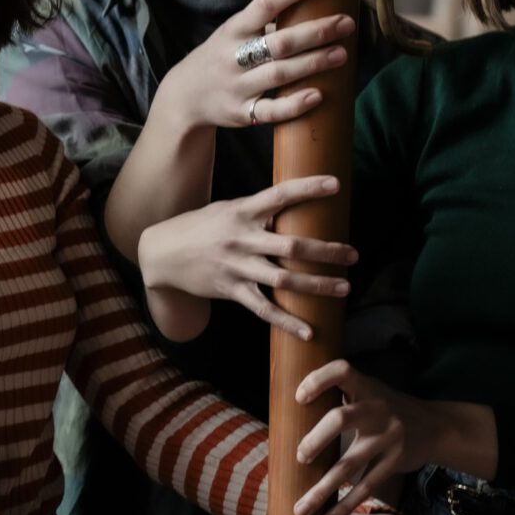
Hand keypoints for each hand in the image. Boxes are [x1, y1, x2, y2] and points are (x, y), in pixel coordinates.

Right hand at [139, 177, 356, 340]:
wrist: (162, 254)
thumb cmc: (200, 226)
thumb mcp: (227, 210)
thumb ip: (258, 211)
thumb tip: (294, 207)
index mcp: (241, 211)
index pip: (280, 196)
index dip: (308, 188)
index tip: (336, 184)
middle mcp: (241, 239)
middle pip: (291, 246)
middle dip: (326, 252)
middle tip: (353, 255)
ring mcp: (236, 267)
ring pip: (283, 280)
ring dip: (317, 285)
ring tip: (344, 287)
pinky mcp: (231, 291)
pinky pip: (263, 309)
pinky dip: (287, 322)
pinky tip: (309, 331)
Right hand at [156, 0, 353, 132]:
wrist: (184, 96)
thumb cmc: (223, 56)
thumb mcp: (235, 32)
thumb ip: (267, 21)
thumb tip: (316, 1)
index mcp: (233, 30)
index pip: (264, 4)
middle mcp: (233, 57)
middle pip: (279, 42)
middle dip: (315, 32)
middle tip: (347, 23)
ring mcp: (236, 87)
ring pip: (279, 74)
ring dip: (313, 64)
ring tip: (342, 54)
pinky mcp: (241, 113)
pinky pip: (270, 111)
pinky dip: (295, 104)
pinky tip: (318, 95)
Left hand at [293, 363, 499, 514]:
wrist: (436, 426)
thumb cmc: (389, 408)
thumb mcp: (371, 391)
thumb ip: (343, 395)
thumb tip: (294, 407)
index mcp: (366, 387)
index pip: (342, 371)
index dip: (318, 380)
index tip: (299, 396)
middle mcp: (377, 409)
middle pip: (341, 419)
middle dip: (316, 439)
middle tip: (299, 457)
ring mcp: (387, 437)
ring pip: (349, 464)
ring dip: (322, 489)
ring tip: (301, 508)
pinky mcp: (394, 462)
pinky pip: (366, 486)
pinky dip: (345, 505)